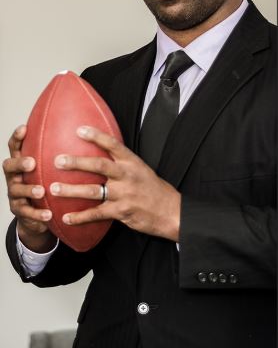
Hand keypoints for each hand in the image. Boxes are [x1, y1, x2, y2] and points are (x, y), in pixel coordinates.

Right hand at [2, 125, 55, 251]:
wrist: (35, 214)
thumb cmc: (45, 184)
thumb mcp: (48, 169)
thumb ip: (57, 155)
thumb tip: (81, 131)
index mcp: (21, 163)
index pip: (15, 147)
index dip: (17, 138)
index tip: (24, 128)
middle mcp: (14, 176)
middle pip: (9, 166)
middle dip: (19, 163)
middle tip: (31, 163)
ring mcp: (14, 194)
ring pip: (16, 190)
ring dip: (28, 189)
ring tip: (40, 191)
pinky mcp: (19, 211)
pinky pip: (26, 213)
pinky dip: (37, 214)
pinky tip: (48, 215)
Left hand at [51, 126, 180, 241]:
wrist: (171, 212)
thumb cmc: (153, 189)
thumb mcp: (141, 169)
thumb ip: (122, 161)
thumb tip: (102, 149)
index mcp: (132, 162)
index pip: (113, 145)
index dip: (96, 136)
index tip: (79, 130)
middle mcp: (127, 176)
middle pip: (99, 166)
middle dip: (77, 163)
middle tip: (58, 160)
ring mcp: (124, 195)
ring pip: (93, 191)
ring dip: (71, 190)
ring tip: (54, 189)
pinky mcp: (121, 212)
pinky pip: (96, 214)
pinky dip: (80, 217)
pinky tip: (66, 217)